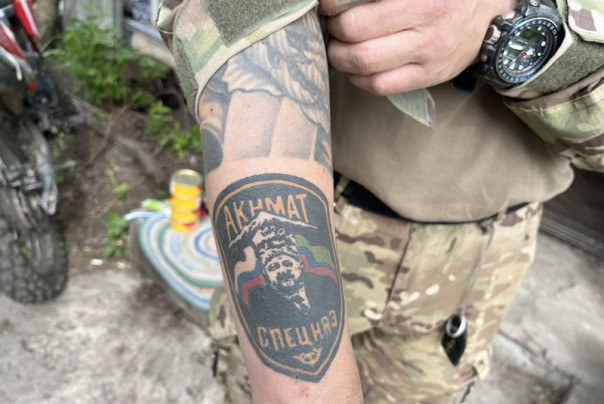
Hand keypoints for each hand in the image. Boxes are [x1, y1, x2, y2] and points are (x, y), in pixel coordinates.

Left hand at [320, 0, 515, 94]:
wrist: (490, 12)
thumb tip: (338, 2)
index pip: (360, 4)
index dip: (332, 4)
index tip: (329, 5)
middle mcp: (427, 21)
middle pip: (355, 32)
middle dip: (334, 30)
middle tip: (333, 26)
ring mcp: (429, 53)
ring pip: (365, 63)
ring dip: (340, 57)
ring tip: (339, 48)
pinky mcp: (429, 77)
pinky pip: (381, 86)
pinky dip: (358, 78)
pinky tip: (356, 68)